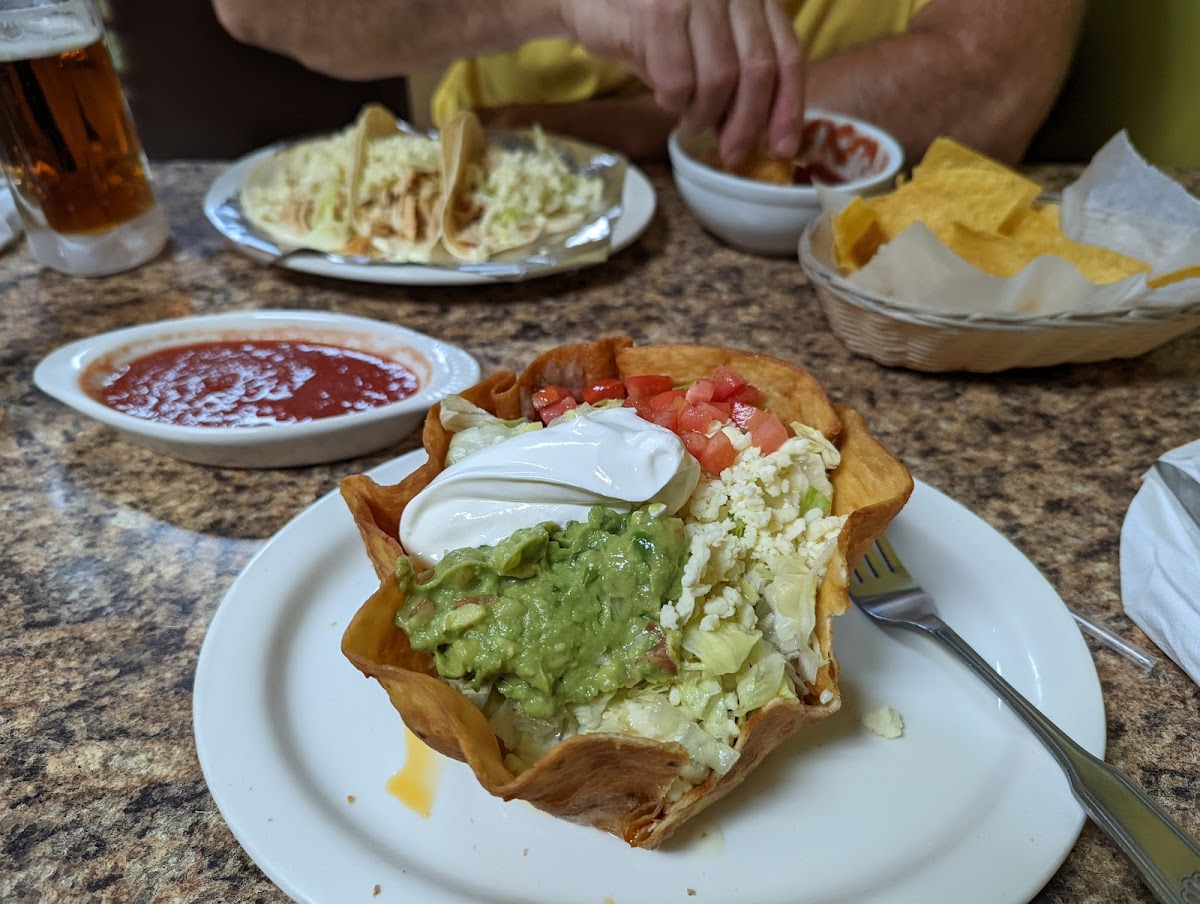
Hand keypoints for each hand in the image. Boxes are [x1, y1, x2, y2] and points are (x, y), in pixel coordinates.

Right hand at [555, 0, 804, 164]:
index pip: (786, 52)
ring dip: (704, 114)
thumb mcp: (706, 43)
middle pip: (757, 69)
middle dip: (747, 123)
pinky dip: (673, 102)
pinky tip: (665, 97)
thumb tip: (762, 133)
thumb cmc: (652, 28)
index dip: (788, 105)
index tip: (782, 146)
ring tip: (689, 118)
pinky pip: (678, 81)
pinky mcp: (657, 12)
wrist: (589, 0)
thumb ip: (738, 74)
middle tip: (732, 153)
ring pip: (719, 79)